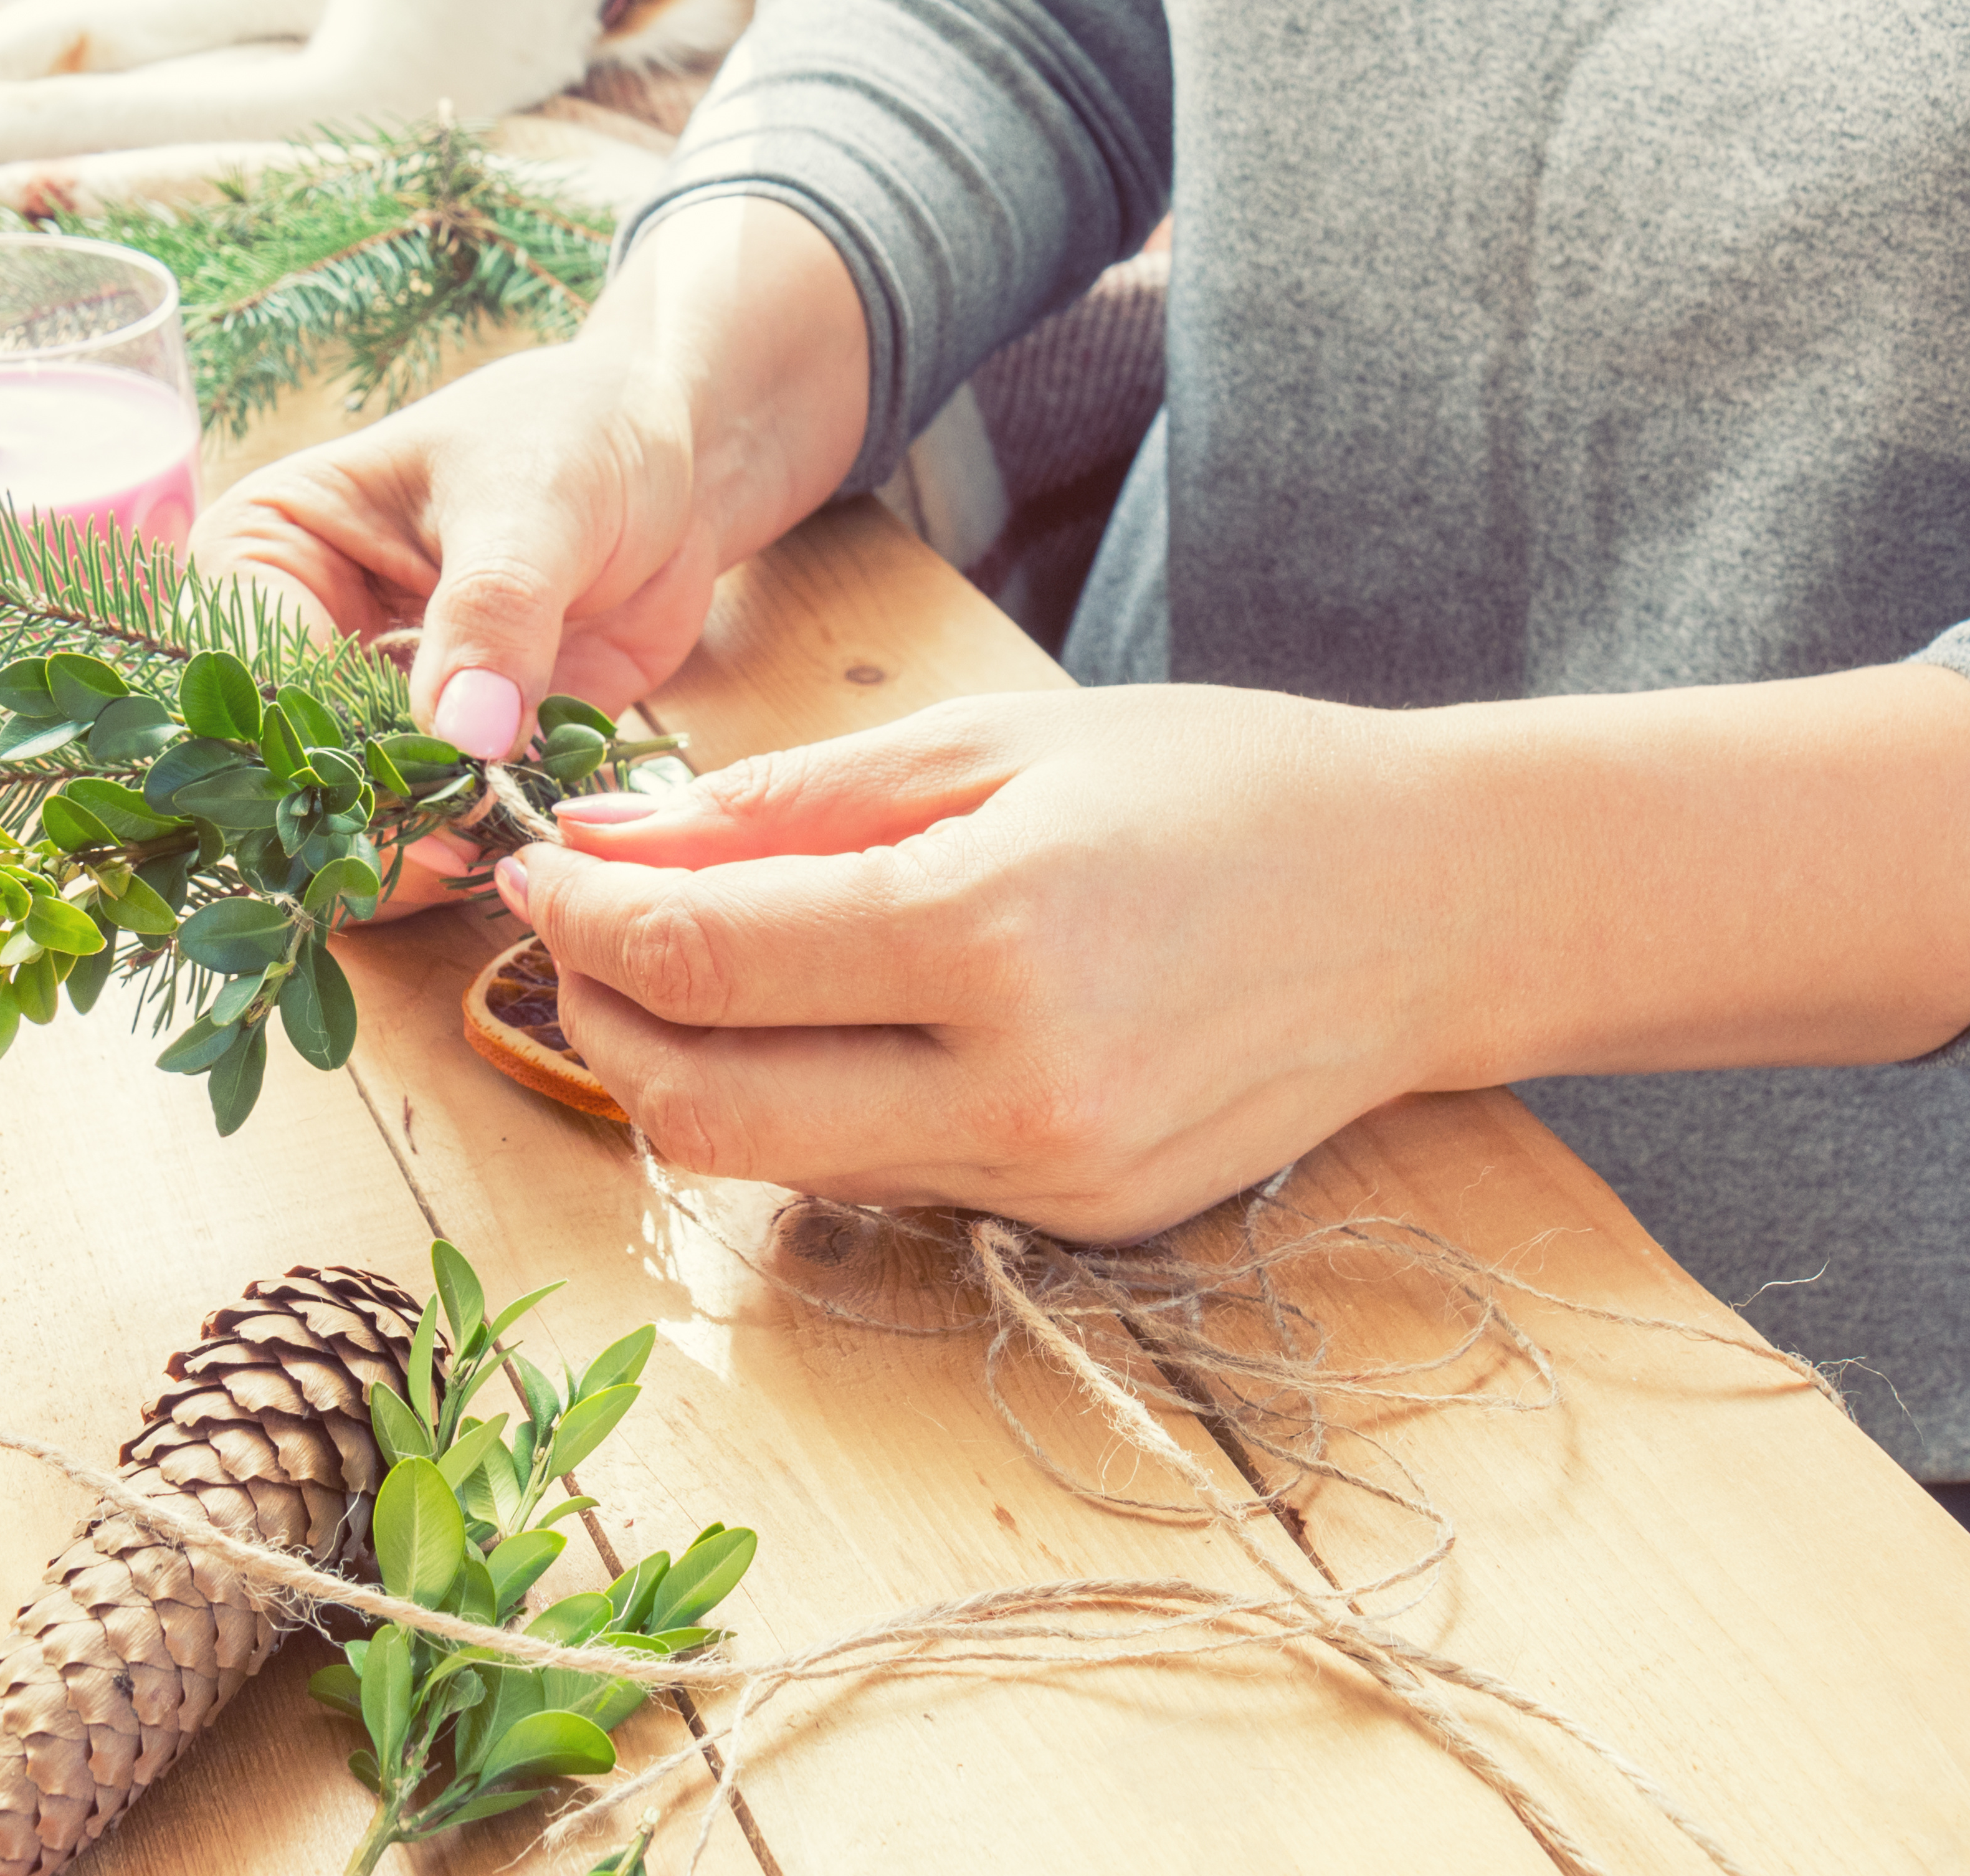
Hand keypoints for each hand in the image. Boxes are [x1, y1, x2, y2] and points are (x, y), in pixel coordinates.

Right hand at [193, 195, 874, 902]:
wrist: (674, 460)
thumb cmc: (579, 433)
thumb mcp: (534, 500)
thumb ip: (494, 613)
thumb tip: (463, 734)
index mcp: (264, 555)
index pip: (258, 678)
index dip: (323, 749)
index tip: (418, 792)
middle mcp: (298, 642)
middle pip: (297, 772)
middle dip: (380, 822)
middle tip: (472, 843)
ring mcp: (370, 709)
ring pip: (361, 823)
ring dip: (434, 853)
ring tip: (511, 839)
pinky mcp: (449, 756)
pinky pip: (445, 835)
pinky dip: (488, 852)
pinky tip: (537, 840)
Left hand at [496, 666, 1969, 1240]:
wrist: (1435, 906)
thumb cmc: (1224, 783)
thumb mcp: (996, 744)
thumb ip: (788, 805)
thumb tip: (607, 839)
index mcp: (995, 931)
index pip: (703, 956)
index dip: (581, 914)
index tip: (535, 864)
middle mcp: (1019, 1085)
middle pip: (703, 1108)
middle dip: (601, 1018)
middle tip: (583, 929)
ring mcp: (1051, 1177)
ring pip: (777, 1163)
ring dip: (693, 1068)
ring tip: (693, 961)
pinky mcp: (1077, 1224)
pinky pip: (881, 1176)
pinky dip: (813, 1102)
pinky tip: (832, 1015)